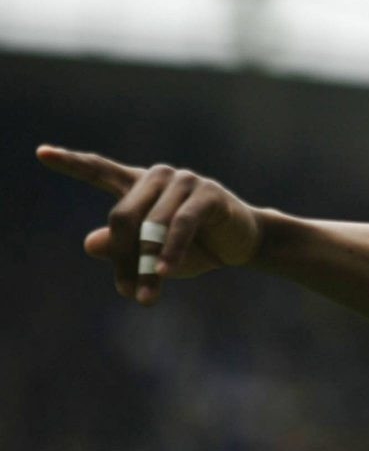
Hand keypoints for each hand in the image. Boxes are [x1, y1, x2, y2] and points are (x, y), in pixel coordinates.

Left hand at [37, 145, 261, 304]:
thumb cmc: (197, 247)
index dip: (71, 163)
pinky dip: (170, 251)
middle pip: (122, 215)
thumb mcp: (153, 254)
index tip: (41, 153)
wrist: (245, 244)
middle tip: (126, 293)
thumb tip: (92, 244)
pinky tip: (163, 272)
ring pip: (150, 225)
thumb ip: (122, 249)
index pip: (100, 170)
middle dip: (122, 258)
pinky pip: (180, 225)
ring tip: (146, 297)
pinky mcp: (207, 194)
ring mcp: (183, 181)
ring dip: (146, 265)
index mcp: (139, 185)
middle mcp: (157, 177)